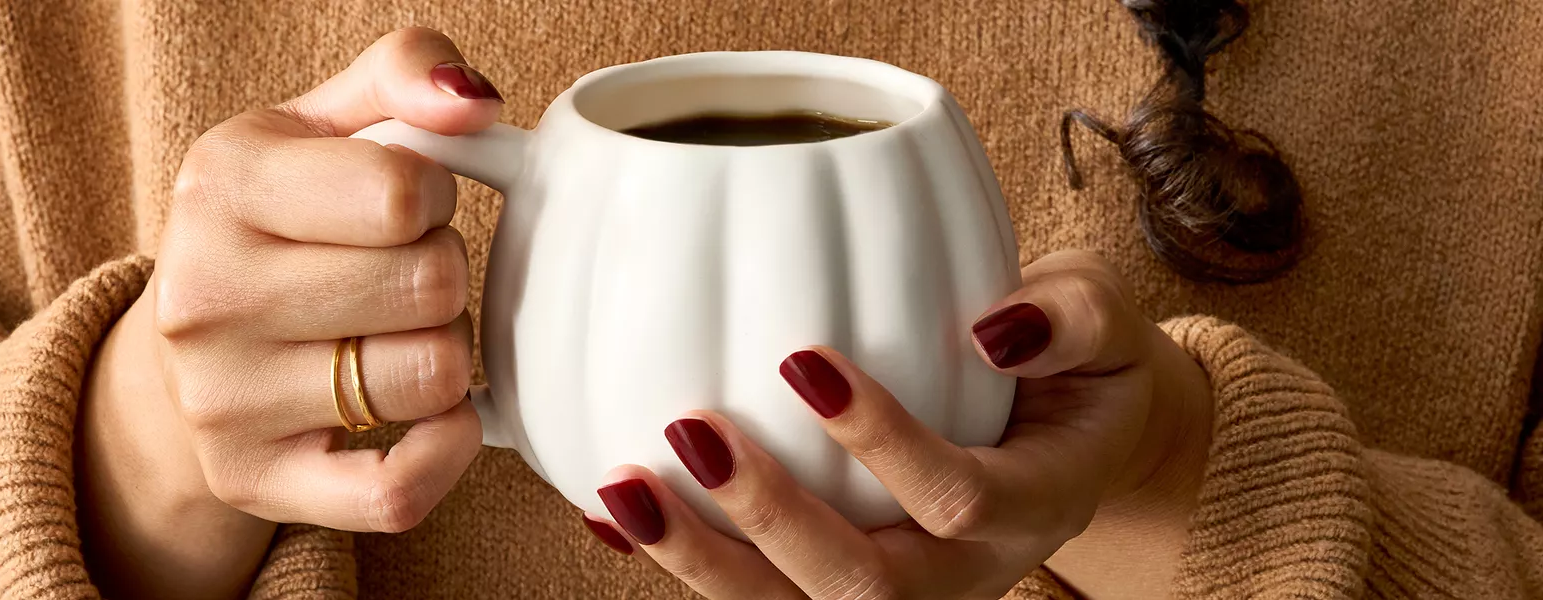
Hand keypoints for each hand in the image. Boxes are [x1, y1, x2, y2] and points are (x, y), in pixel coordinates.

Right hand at [75, 27, 506, 598]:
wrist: (186, 339)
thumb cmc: (275, 220)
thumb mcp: (318, 120)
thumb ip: (402, 70)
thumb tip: (474, 103)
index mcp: (219, 186)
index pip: (405, 194)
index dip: (433, 194)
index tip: (401, 204)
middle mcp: (204, 298)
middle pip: (430, 286)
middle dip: (441, 272)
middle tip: (397, 272)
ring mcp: (223, 401)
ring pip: (430, 380)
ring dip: (443, 353)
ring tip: (395, 332)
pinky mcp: (252, 482)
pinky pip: (396, 492)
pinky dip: (446, 452)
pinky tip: (437, 415)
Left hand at [579, 250, 1213, 598]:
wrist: (1077, 441)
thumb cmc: (1079, 367)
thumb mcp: (1108, 325)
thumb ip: (1072, 317)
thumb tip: (996, 326)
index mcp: (1032, 504)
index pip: (957, 499)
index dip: (883, 441)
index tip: (804, 360)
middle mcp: (964, 571)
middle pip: (864, 587)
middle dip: (772, 518)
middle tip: (693, 430)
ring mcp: (901, 590)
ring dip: (702, 560)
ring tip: (623, 491)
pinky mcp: (836, 588)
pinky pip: (757, 594)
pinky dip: (680, 560)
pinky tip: (610, 514)